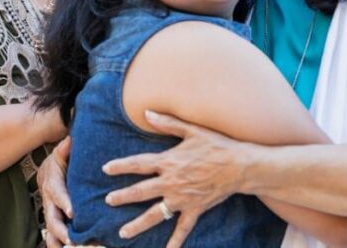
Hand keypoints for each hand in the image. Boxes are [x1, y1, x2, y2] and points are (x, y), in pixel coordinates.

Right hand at [37, 136, 72, 247]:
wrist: (48, 169)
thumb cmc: (59, 159)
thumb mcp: (61, 151)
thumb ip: (65, 148)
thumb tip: (70, 139)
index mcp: (52, 183)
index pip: (57, 193)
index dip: (64, 202)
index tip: (72, 212)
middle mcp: (49, 200)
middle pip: (52, 217)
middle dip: (60, 229)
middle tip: (71, 240)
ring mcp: (50, 210)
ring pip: (50, 229)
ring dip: (58, 241)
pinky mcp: (54, 218)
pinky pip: (54, 234)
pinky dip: (58, 243)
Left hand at [102, 111, 246, 247]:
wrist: (240, 165)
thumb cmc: (217, 145)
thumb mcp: (192, 130)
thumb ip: (168, 122)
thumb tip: (147, 112)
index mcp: (168, 161)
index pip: (138, 164)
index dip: (121, 166)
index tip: (106, 169)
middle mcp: (171, 182)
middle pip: (141, 192)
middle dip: (122, 197)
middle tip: (108, 201)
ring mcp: (182, 199)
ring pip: (155, 214)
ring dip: (138, 224)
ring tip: (123, 233)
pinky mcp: (195, 209)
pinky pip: (182, 228)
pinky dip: (175, 241)